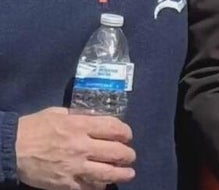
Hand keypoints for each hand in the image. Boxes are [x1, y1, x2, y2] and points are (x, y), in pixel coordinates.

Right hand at [15, 107, 135, 189]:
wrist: (10, 149)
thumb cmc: (33, 128)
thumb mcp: (58, 113)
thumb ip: (80, 116)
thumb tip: (98, 118)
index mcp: (80, 126)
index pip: (115, 129)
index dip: (126, 133)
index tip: (127, 137)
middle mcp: (82, 146)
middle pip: (117, 152)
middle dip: (128, 155)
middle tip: (129, 156)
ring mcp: (75, 167)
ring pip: (108, 173)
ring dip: (122, 174)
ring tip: (128, 173)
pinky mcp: (66, 184)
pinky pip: (89, 187)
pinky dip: (99, 186)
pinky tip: (103, 183)